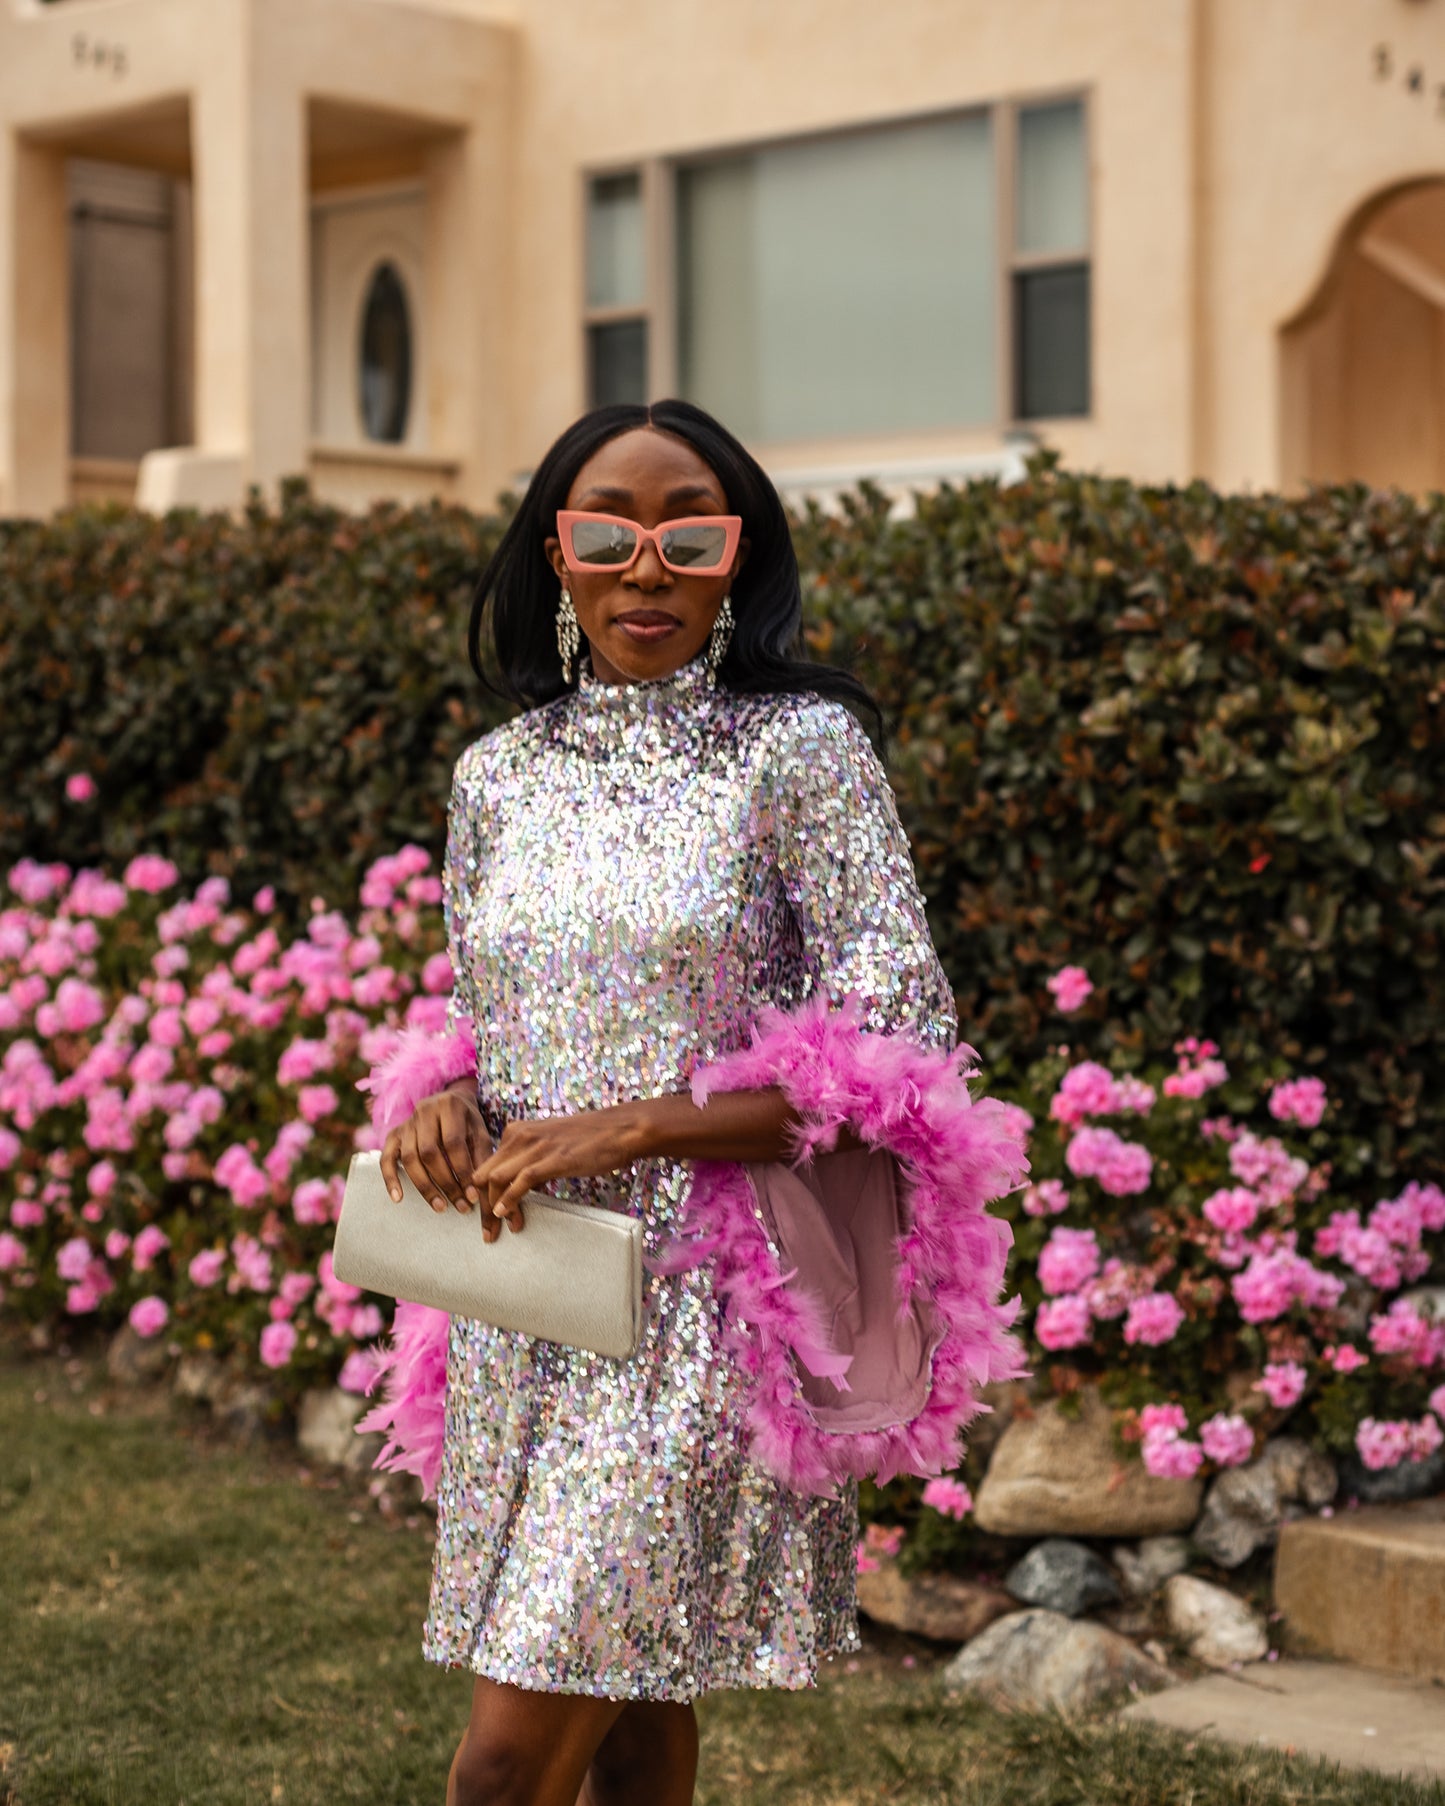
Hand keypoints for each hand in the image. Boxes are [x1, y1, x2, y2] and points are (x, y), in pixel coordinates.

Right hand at [380, 1084, 489, 1217]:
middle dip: (446, 1183)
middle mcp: (424, 1111)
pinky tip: (398, 1198)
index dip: (462, 1171)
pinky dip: (391, 1179)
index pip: (453, 1143)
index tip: (472, 1195)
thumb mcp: (481, 1133)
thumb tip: (481, 1192)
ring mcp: (406, 1123)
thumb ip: (481, 1158)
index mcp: (449, 1106)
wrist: (451, 1100)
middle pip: (429, 1152)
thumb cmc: (468, 1122)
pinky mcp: (394, 1135)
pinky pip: (387, 1158)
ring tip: (440, 1207)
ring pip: (409, 1158)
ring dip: (425, 1186)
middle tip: (460, 1205)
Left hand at [469, 1107, 643, 1243]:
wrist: (618, 1130)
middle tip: (487, 1230)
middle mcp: (519, 1136)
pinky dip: (509, 1200)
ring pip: (496, 1179)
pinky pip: (521, 1181)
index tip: (487, 1216)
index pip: (486, 1166)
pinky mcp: (551, 1159)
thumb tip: (519, 1187)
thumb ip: (529, 1159)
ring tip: (497, 1229)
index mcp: (515, 1131)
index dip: (482, 1194)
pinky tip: (505, 1214)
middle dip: (481, 1206)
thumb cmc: (587, 1139)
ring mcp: (535, 1147)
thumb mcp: (548, 1143)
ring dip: (493, 1209)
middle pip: (483, 1175)